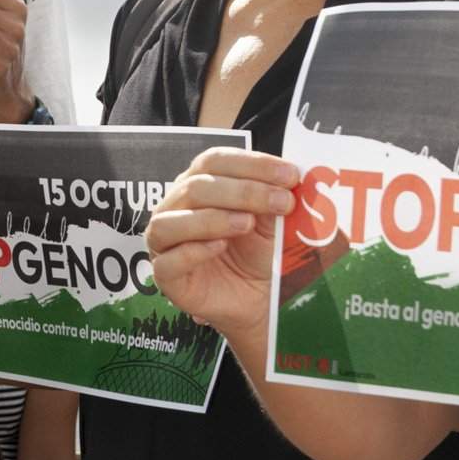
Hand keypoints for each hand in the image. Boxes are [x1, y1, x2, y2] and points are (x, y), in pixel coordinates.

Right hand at [147, 148, 299, 339]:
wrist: (259, 298)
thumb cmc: (260, 253)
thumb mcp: (273, 220)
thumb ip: (275, 196)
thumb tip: (292, 175)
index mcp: (199, 183)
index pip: (214, 160)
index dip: (252, 164)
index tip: (290, 175)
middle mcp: (176, 207)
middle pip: (196, 187)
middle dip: (244, 191)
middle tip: (282, 202)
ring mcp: (166, 242)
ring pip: (171, 221)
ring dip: (213, 219)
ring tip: (248, 224)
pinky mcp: (166, 276)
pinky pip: (167, 261)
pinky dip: (193, 251)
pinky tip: (220, 247)